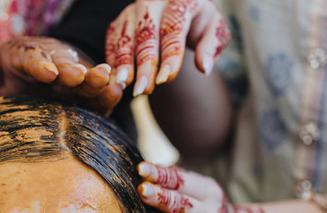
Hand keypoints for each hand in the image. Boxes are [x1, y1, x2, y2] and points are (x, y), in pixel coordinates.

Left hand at [0, 37, 124, 114]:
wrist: (25, 88)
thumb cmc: (3, 78)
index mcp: (25, 56)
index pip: (30, 58)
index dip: (38, 64)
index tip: (45, 72)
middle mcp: (52, 63)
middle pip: (62, 66)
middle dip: (70, 71)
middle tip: (78, 76)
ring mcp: (70, 80)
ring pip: (83, 79)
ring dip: (93, 80)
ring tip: (104, 80)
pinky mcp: (84, 98)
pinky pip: (96, 96)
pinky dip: (107, 94)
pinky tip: (116, 91)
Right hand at [105, 0, 229, 95]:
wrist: (178, 7)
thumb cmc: (198, 21)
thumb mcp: (214, 29)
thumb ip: (211, 46)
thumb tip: (205, 68)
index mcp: (180, 0)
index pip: (174, 30)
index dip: (169, 56)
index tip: (165, 79)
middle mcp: (153, 1)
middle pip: (147, 35)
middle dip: (143, 64)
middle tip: (142, 89)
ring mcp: (134, 11)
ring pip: (126, 38)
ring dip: (123, 63)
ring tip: (123, 84)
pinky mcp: (120, 21)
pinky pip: (112, 41)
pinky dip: (112, 60)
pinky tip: (114, 79)